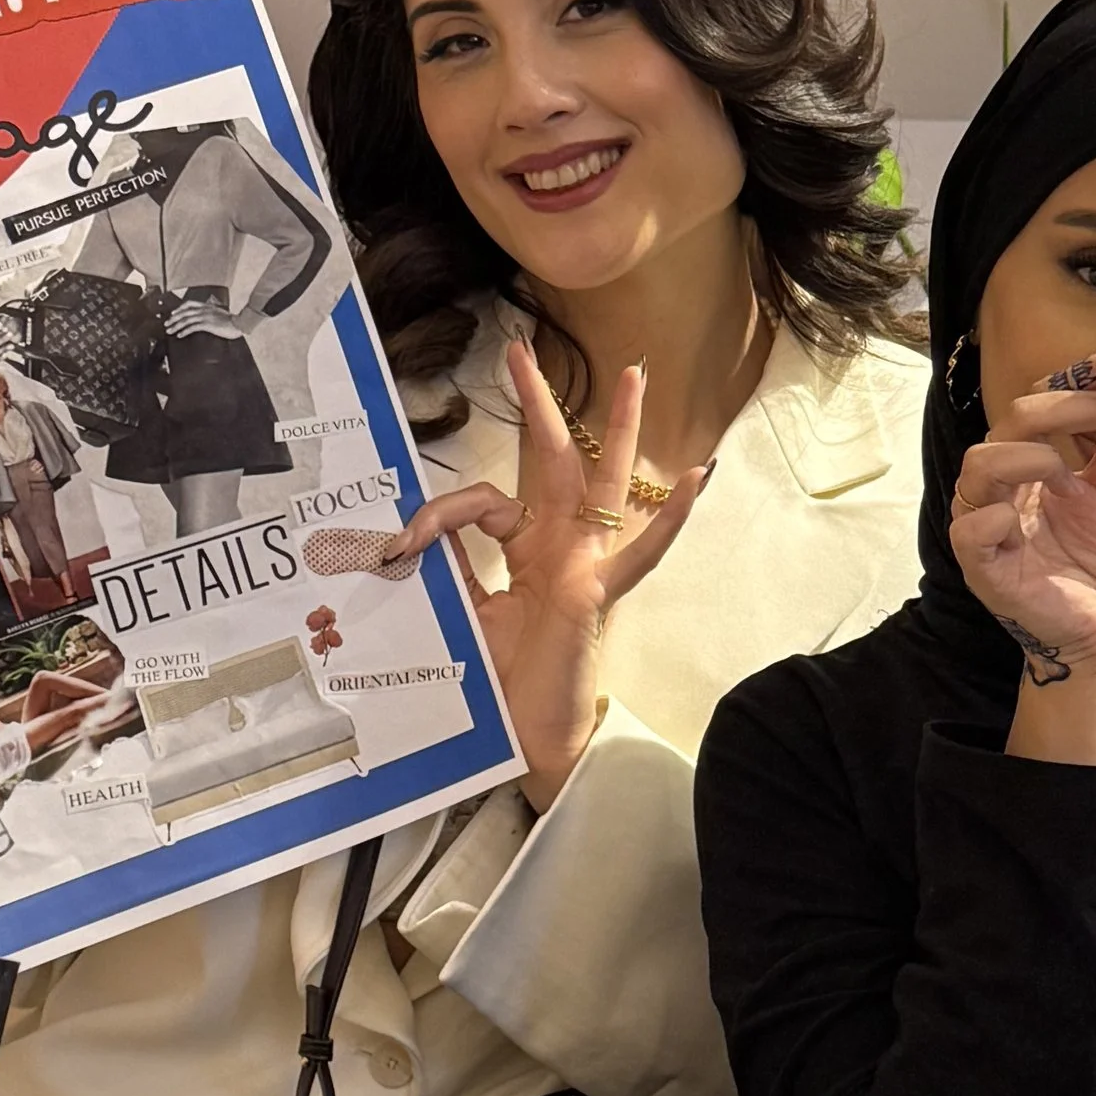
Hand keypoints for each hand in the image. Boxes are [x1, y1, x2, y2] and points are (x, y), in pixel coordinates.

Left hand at [164, 299, 245, 340]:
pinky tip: (180, 335)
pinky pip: (192, 327)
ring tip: (170, 330)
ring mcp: (205, 317)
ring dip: (176, 325)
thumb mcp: (220, 313)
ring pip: (186, 320)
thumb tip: (207, 317)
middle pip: (184, 312)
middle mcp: (204, 310)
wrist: (239, 323)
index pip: (189, 304)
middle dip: (173, 318)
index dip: (179, 308)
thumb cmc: (232, 321)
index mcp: (206, 306)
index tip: (173, 313)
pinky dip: (184, 331)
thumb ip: (212, 313)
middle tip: (167, 324)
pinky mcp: (207, 324)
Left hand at [380, 338, 704, 810]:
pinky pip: (642, 551)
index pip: (485, 505)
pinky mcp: (600, 594)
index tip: (401, 543)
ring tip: (632, 378)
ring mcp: (587, 568)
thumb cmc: (504, 687)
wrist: (531, 745)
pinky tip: (694, 477)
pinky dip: (672, 515)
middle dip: (538, 405)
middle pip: (554, 463)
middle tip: (519, 350)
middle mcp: (562, 551)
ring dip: (617, 430)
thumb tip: (409, 534)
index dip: (441, 512)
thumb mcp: (461, 616)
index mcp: (529, 555)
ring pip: (603, 486)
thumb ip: (447, 571)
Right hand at [950, 342, 1095, 690]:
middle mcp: (1007, 483)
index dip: (1088, 372)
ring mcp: (990, 523)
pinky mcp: (984, 567)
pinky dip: (996, 516)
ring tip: (1070, 476)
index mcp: (1035, 459)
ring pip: (980, 463)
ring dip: (1031, 454)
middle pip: (1015, 418)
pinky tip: (1024, 520)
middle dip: (1073, 405)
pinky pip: (969, 529)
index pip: (1046, 396)